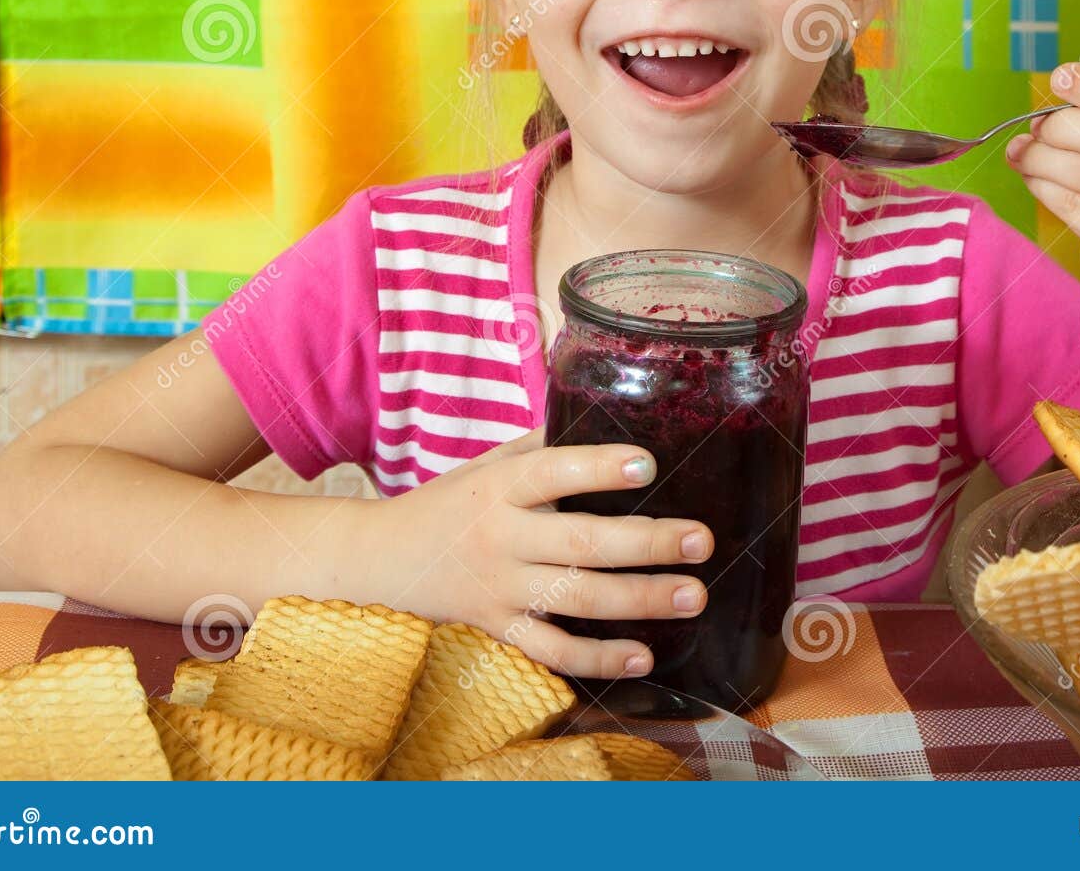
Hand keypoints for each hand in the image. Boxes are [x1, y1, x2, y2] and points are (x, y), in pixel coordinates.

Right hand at [373, 430, 712, 678]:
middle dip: (646, 543)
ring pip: (576, 599)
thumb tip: (608, 420)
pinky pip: (551, 650)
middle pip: (581, 544)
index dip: (598, 469)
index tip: (647, 464)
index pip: (552, 473)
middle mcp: (500, 539)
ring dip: (639, 599)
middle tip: (700, 540)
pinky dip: (598, 658)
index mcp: (499, 488)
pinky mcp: (497, 628)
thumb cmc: (449, 502)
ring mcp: (499, 589)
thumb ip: (543, 447)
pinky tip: (643, 654)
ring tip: (692, 594)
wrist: (379, 559)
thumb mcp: (487, 464)